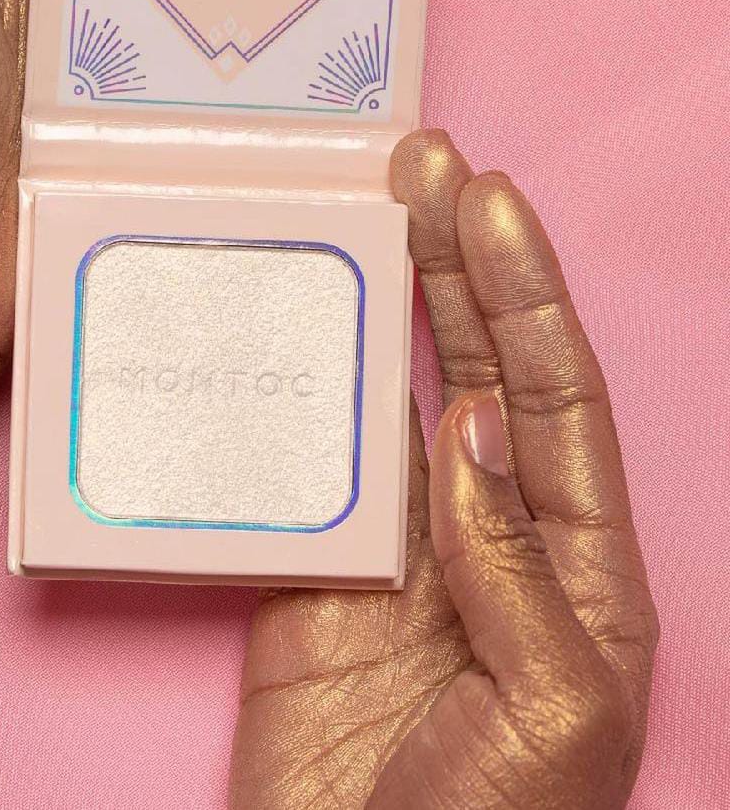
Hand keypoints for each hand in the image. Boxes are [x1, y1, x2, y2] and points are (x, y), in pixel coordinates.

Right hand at [229, 131, 658, 807]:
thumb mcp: (553, 710)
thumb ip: (513, 562)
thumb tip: (466, 425)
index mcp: (578, 564)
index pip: (553, 395)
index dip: (523, 292)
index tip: (488, 203)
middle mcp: (492, 532)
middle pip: (477, 365)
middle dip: (460, 260)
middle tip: (428, 163)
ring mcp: (401, 544)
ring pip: (393, 392)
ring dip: (386, 300)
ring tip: (374, 203)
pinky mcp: (317, 567)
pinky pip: (311, 456)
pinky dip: (301, 385)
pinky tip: (297, 319)